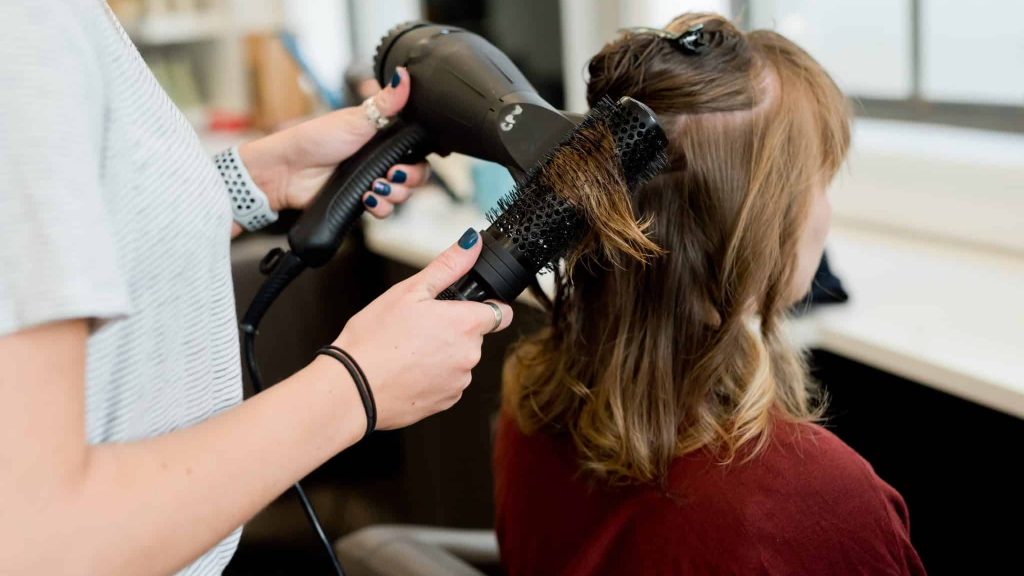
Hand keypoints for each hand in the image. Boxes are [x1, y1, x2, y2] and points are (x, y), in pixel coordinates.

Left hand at [237, 67, 429, 217]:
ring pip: (402, 195)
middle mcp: (381, 160)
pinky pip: (385, 211)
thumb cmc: (316, 138)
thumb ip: (387, 101)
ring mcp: (373, 181)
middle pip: (416, 176)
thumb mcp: (357, 118)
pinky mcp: (362, 200)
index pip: (418, 151)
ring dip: (394, 194)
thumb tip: (404, 74)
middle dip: (409, 179)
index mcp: (384, 138)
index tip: (407, 158)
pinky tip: (367, 200)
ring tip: (375, 188)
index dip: (419, 158)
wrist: (289, 171)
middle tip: (391, 174)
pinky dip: (380, 208)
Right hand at [333, 229, 513, 429]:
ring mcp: (459, 382)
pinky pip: (448, 383)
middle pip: (475, 336)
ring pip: (460, 360)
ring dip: (443, 354)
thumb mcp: (409, 291)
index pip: (501, 313)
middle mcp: (470, 355)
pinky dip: (433, 376)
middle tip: (419, 326)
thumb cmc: (375, 339)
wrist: (352, 389)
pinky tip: (407, 370)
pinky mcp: (446, 402)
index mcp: (465, 324)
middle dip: (454, 329)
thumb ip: (448, 266)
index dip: (486, 306)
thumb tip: (471, 243)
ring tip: (408, 349)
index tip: (466, 306)